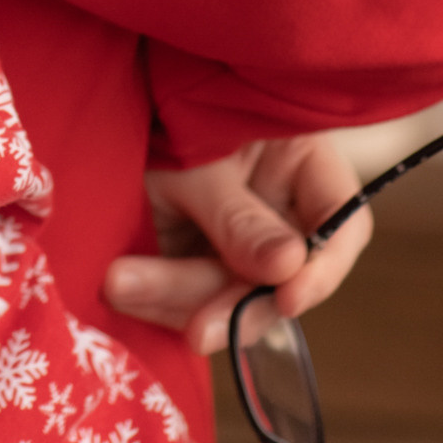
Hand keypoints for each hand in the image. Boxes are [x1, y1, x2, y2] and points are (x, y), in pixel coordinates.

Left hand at [101, 134, 373, 355]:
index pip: (342, 224)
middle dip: (232, 304)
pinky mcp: (197, 263)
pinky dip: (158, 301)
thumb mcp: (200, 162)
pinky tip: (122, 290)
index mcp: (302, 168)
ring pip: (231, 298)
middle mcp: (279, 212)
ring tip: (119, 284)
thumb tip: (290, 268)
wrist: (101, 112)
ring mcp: (238, 243)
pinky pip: (191, 301)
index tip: (287, 297)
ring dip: (177, 301)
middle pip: (282, 279)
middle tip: (196, 330)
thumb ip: (239, 218)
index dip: (324, 270)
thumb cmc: (162, 113)